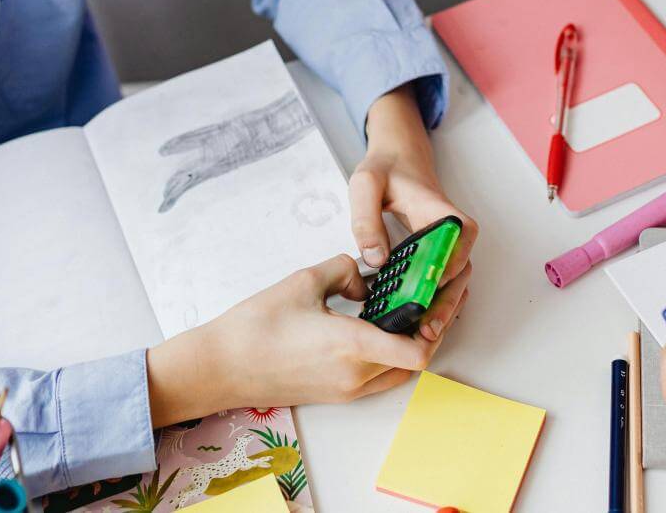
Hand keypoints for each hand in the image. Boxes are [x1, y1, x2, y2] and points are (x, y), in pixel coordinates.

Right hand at [147, 254, 472, 425]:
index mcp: (351, 346)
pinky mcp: (336, 394)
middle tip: (444, 294)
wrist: (220, 368)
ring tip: (419, 309)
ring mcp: (346, 390)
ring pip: (400, 371)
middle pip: (418, 359)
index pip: (418, 348)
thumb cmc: (255, 326)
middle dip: (436, 326)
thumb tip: (364, 279)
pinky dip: (392, 355)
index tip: (445, 293)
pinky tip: (385, 327)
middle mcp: (355, 375)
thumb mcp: (303, 281)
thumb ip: (344, 270)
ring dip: (416, 344)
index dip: (440, 322)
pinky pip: (380, 377)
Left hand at [350, 87, 478, 341]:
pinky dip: (436, 303)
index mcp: (441, 210)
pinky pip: (446, 283)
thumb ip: (366, 219)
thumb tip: (375, 258)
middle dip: (445, 303)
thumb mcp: (365, 184)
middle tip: (427, 328)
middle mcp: (454, 231)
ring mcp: (450, 245)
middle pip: (460, 271)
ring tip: (424, 335)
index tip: (430, 288)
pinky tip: (419, 323)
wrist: (399, 159)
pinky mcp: (441, 256)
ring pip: (456, 283)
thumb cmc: (385, 170)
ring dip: (443, 309)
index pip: (456, 240)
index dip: (447, 267)